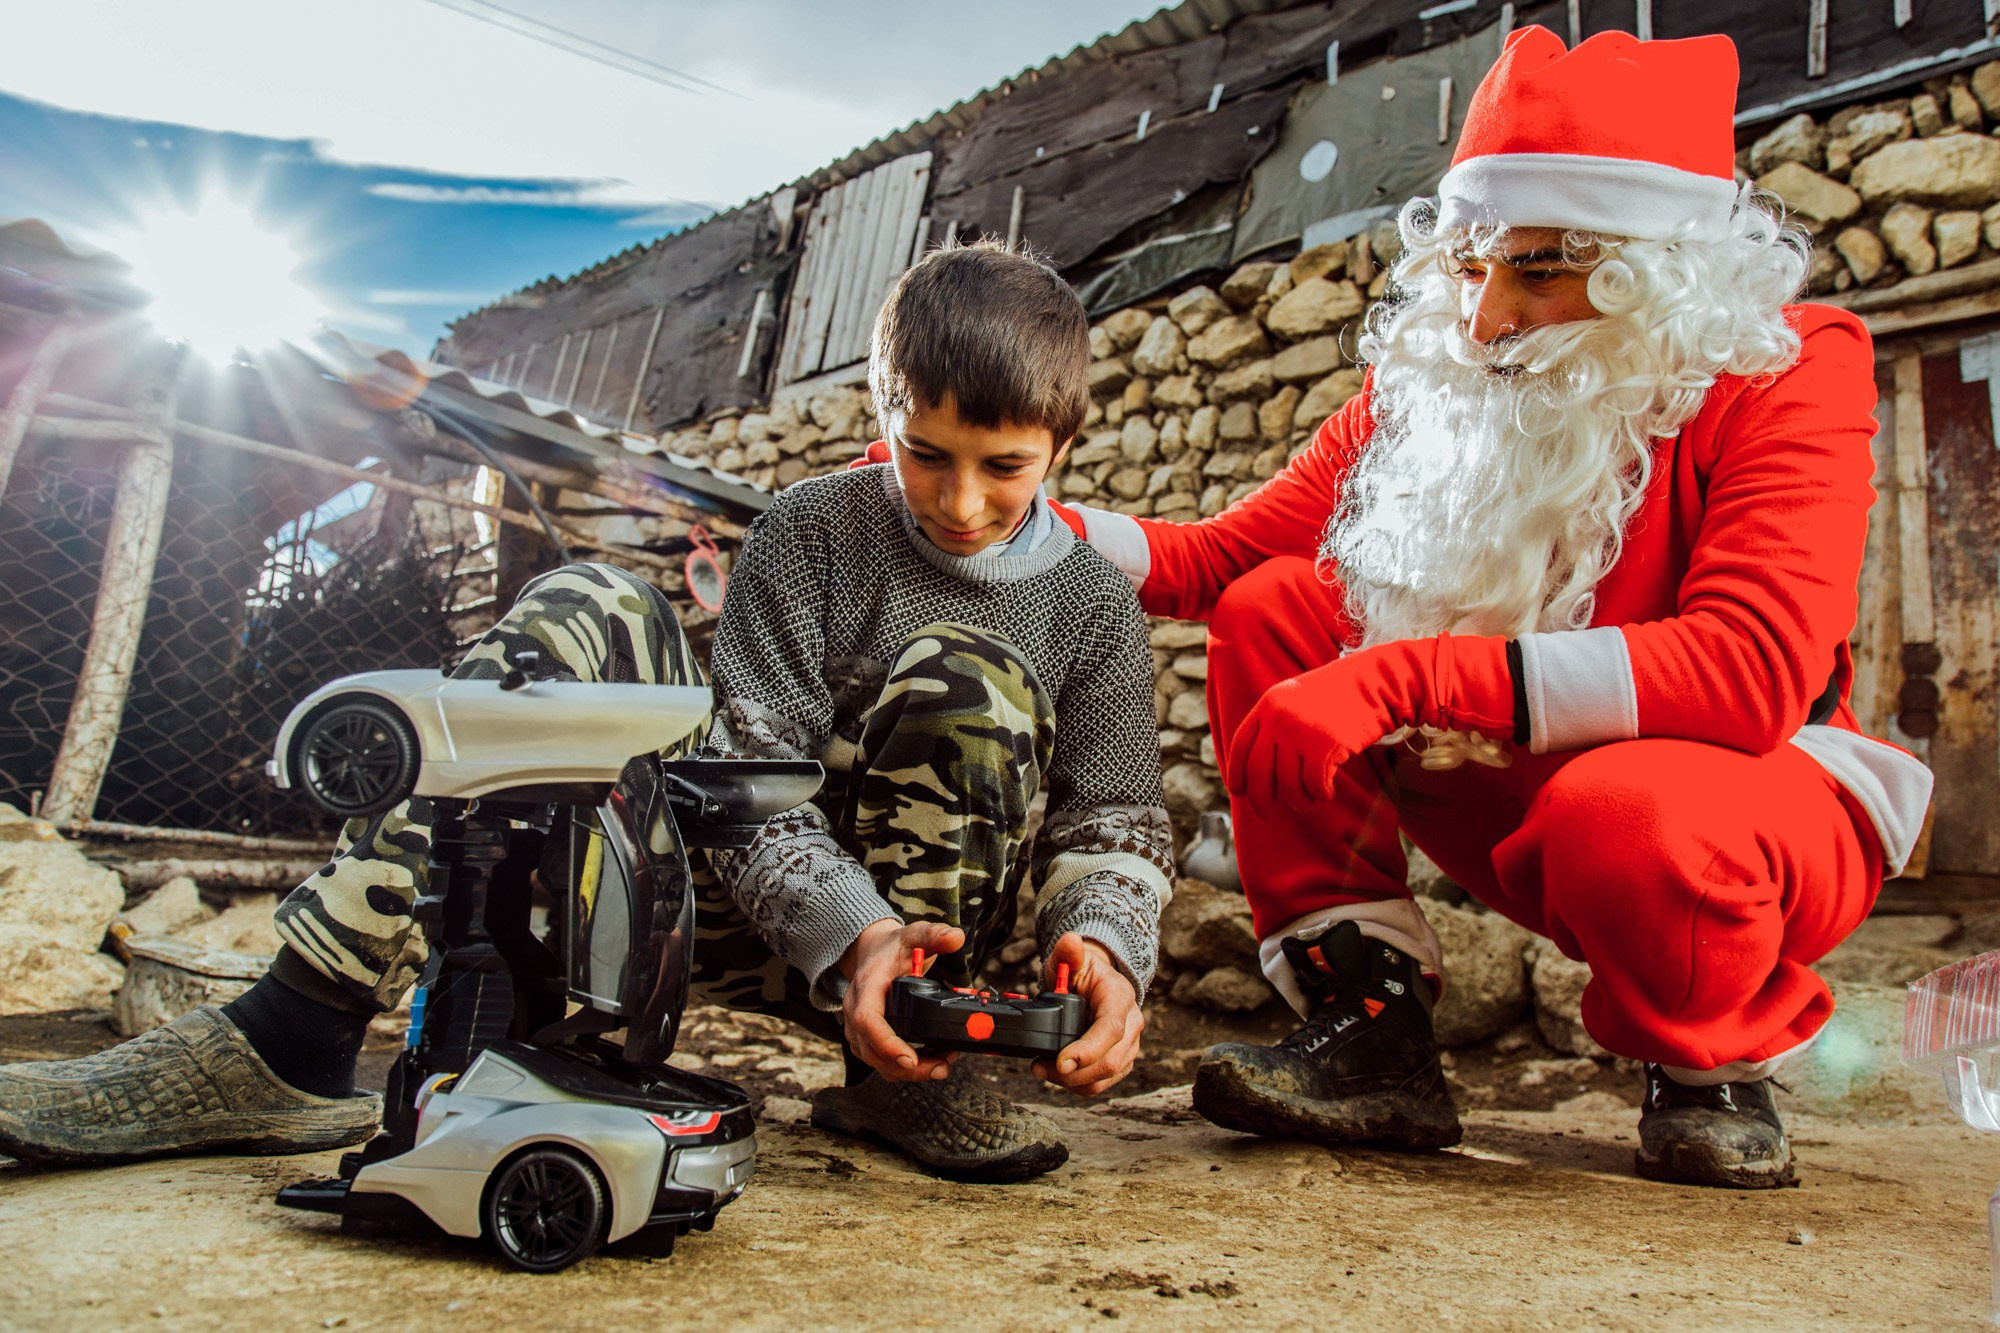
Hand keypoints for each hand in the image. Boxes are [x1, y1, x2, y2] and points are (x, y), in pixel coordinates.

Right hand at [838, 918, 963, 1082]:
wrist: (874, 952)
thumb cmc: (894, 948)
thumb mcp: (915, 935)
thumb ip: (935, 935)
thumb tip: (955, 938)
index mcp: (866, 986)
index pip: (867, 1020)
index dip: (886, 1043)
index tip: (910, 1059)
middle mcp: (856, 1010)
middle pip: (872, 1050)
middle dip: (906, 1067)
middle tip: (941, 1068)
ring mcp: (857, 1027)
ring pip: (875, 1061)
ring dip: (908, 1072)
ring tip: (942, 1066)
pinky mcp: (865, 1038)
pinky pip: (880, 1061)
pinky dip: (903, 1069)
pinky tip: (930, 1064)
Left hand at [1031, 933, 1142, 1096]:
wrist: (1095, 982)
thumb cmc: (1081, 972)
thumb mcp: (1070, 959)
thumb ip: (1068, 952)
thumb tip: (1070, 941)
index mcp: (1120, 998)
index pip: (1111, 1030)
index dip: (1087, 1050)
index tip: (1061, 1063)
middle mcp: (1132, 1023)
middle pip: (1110, 1061)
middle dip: (1074, 1072)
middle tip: (1041, 1068)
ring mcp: (1130, 1044)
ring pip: (1107, 1077)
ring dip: (1073, 1082)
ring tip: (1044, 1070)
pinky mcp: (1122, 1060)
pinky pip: (1104, 1083)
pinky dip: (1079, 1084)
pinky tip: (1058, 1074)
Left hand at [1226, 633, 1513, 813]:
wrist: (1376, 682)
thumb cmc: (1340, 695)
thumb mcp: (1298, 699)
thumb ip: (1276, 723)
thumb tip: (1260, 765)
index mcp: (1268, 704)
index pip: (1240, 747)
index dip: (1236, 774)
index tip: (1239, 792)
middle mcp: (1278, 718)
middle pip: (1259, 771)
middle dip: (1260, 798)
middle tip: (1265, 814)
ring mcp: (1300, 732)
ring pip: (1288, 784)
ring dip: (1298, 800)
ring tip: (1308, 802)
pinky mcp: (1324, 746)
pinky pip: (1314, 785)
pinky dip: (1320, 794)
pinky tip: (1326, 793)